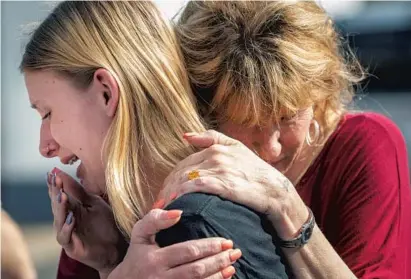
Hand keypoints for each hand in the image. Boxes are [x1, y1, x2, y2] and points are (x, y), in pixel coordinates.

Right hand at [47, 168, 126, 272]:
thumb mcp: (94, 203)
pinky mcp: (71, 246)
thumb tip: (61, 173)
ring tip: (62, 196)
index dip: (55, 184)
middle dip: (55, 192)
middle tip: (55, 180)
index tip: (53, 172)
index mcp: (70, 208)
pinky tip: (71, 218)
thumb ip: (79, 191)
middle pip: (57, 205)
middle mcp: (64, 220)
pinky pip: (65, 236)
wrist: (116, 246)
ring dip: (60, 208)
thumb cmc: (105, 224)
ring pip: (58, 220)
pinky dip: (67, 227)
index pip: (59, 194)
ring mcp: (67, 233)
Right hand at [108, 209, 239, 278]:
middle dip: (218, 259)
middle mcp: (161, 277)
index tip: (226, 241)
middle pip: (196, 269)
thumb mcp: (139, 234)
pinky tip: (223, 277)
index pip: (187, 251)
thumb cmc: (136, 255)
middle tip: (235, 251)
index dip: (208, 246)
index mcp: (154, 259)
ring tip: (232, 264)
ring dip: (218, 274)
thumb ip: (154, 219)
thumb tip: (178, 212)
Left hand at [159, 130, 308, 238]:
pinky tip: (176, 203)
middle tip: (158, 203)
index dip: (171, 179)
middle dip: (166, 188)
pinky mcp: (224, 183)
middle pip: (181, 172)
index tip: (164, 193)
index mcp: (216, 148)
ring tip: (162, 208)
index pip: (184, 163)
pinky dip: (182, 194)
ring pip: (185, 179)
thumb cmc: (256, 172)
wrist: (276, 190)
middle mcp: (215, 156)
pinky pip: (195, 187)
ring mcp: (219, 169)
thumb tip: (185, 135)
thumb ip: (211, 139)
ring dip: (170, 193)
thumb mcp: (237, 148)